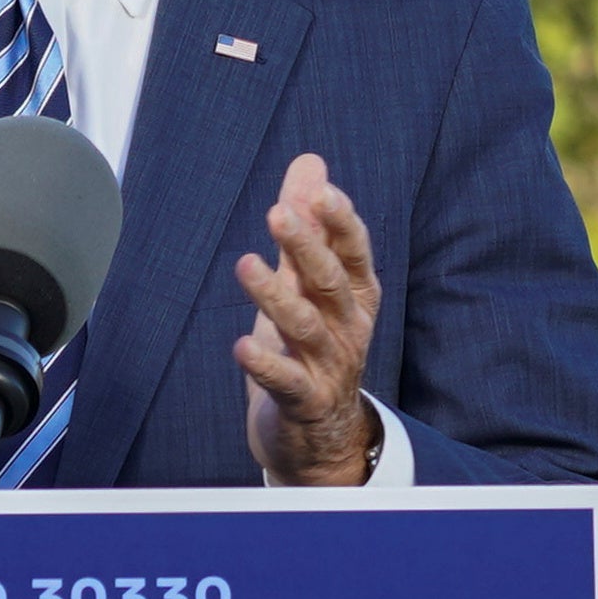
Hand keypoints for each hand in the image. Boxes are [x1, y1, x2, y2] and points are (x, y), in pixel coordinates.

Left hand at [230, 152, 381, 486]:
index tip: (321, 192)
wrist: (322, 435)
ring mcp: (330, 365)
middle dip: (308, 247)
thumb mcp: (312, 283)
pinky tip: (241, 347)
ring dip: (276, 295)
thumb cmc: (314, 346)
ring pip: (305, 326)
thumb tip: (310, 163)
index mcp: (356, 294)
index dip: (340, 223)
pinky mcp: (305, 401)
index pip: (355, 252)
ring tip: (245, 265)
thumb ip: (309, 226)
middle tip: (278, 213)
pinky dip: (265, 364)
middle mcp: (349, 327)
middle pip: (331, 282)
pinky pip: (286, 381)